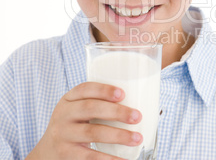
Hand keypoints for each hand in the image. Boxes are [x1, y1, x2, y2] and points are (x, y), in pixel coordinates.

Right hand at [26, 82, 141, 159]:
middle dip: (116, 112)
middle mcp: (63, 114)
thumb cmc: (75, 125)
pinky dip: (108, 159)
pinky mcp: (66, 154)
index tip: (123, 94)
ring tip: (137, 138)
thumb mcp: (79, 110)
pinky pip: (89, 156)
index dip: (103, 90)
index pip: (84, 89)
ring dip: (118, 136)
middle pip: (90, 108)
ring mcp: (63, 135)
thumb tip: (142, 100)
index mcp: (69, 99)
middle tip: (137, 117)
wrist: (48, 151)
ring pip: (92, 133)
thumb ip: (99, 104)